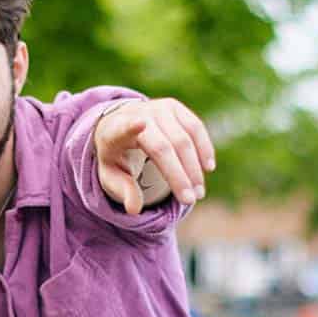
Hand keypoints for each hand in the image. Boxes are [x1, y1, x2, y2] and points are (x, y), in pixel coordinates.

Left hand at [93, 98, 215, 214]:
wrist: (119, 123)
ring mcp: (158, 108)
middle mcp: (138, 114)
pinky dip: (204, 149)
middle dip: (179, 175)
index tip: (140, 124)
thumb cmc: (115, 154)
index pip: (122, 129)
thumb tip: (134, 210)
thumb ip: (121, 189)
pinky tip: (208, 168)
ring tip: (198, 193)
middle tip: (189, 200)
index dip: (130, 127)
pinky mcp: (174, 106)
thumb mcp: (110, 173)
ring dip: (194, 168)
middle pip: (164, 146)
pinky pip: (195, 128)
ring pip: (184, 138)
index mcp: (114, 130)